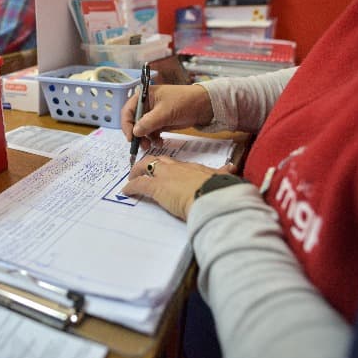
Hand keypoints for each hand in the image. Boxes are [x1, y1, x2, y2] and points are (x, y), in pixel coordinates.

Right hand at [120, 84, 213, 149]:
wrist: (204, 106)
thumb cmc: (185, 102)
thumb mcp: (165, 112)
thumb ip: (148, 122)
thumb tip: (135, 132)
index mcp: (144, 96)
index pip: (128, 111)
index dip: (127, 125)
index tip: (131, 137)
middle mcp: (146, 105)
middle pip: (133, 122)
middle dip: (137, 134)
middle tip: (142, 145)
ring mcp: (153, 114)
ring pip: (142, 129)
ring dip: (145, 139)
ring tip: (152, 145)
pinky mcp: (160, 122)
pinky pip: (151, 133)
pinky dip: (153, 139)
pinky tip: (159, 143)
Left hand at [123, 155, 237, 219]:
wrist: (213, 196)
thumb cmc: (219, 190)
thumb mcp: (222, 179)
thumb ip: (224, 173)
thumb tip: (232, 168)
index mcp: (193, 168)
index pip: (176, 164)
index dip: (168, 167)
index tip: (164, 170)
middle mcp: (177, 168)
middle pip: (158, 161)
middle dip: (148, 164)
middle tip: (141, 169)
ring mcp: (166, 176)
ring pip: (146, 167)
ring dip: (136, 172)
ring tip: (131, 178)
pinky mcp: (156, 187)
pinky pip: (139, 184)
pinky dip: (131, 187)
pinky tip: (126, 191)